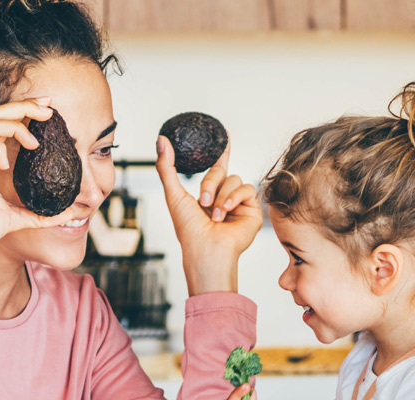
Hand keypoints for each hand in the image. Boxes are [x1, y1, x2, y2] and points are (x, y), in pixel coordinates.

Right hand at [0, 98, 76, 269]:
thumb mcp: (18, 219)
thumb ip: (41, 214)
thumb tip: (70, 214)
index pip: (2, 123)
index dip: (23, 111)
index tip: (47, 108)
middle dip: (24, 105)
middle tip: (48, 107)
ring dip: (15, 123)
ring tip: (34, 141)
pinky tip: (7, 165)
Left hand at [156, 137, 261, 294]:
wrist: (206, 249)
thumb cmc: (188, 230)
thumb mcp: (174, 194)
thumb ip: (167, 166)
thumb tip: (162, 139)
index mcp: (208, 194)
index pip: (217, 166)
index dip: (223, 151)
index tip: (225, 134)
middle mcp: (225, 197)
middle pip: (222, 171)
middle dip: (210, 183)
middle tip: (202, 202)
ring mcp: (239, 204)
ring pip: (235, 179)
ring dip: (221, 195)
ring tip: (214, 215)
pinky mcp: (253, 210)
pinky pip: (248, 189)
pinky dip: (234, 198)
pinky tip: (226, 212)